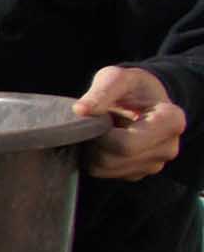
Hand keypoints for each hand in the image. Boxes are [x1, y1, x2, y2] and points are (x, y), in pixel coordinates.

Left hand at [73, 66, 185, 180]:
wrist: (142, 100)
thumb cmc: (130, 87)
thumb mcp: (117, 78)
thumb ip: (101, 91)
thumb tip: (80, 110)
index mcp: (171, 121)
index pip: (126, 144)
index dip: (102, 135)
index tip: (100, 118)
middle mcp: (168, 148)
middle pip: (113, 159)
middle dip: (94, 142)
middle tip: (95, 123)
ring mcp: (154, 164)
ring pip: (106, 169)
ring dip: (93, 150)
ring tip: (102, 130)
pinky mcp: (139, 173)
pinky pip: (105, 173)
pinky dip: (96, 158)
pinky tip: (105, 141)